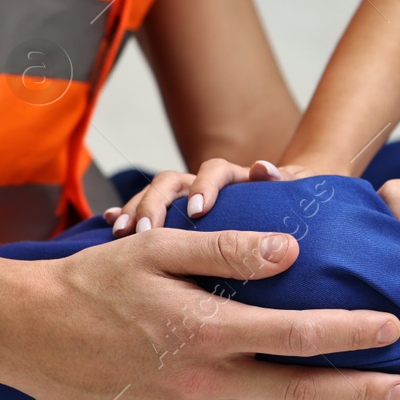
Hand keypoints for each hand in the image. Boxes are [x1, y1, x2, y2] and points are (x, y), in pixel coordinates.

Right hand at [104, 158, 292, 236]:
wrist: (282, 204)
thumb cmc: (286, 199)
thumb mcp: (287, 188)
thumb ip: (277, 178)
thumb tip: (264, 167)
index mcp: (229, 177)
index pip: (212, 171)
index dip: (203, 187)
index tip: (198, 211)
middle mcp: (202, 185)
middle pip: (171, 182)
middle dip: (156, 203)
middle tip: (147, 230)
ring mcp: (183, 201)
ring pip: (152, 197)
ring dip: (136, 211)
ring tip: (123, 232)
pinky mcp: (170, 218)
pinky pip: (143, 213)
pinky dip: (127, 217)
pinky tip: (112, 228)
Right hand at [106, 156, 399, 399]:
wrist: (23, 334)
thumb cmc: (93, 283)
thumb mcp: (158, 249)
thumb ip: (229, 251)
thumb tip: (294, 250)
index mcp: (207, 332)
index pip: (300, 335)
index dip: (351, 334)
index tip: (392, 328)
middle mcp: (202, 383)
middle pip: (299, 392)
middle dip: (359, 392)